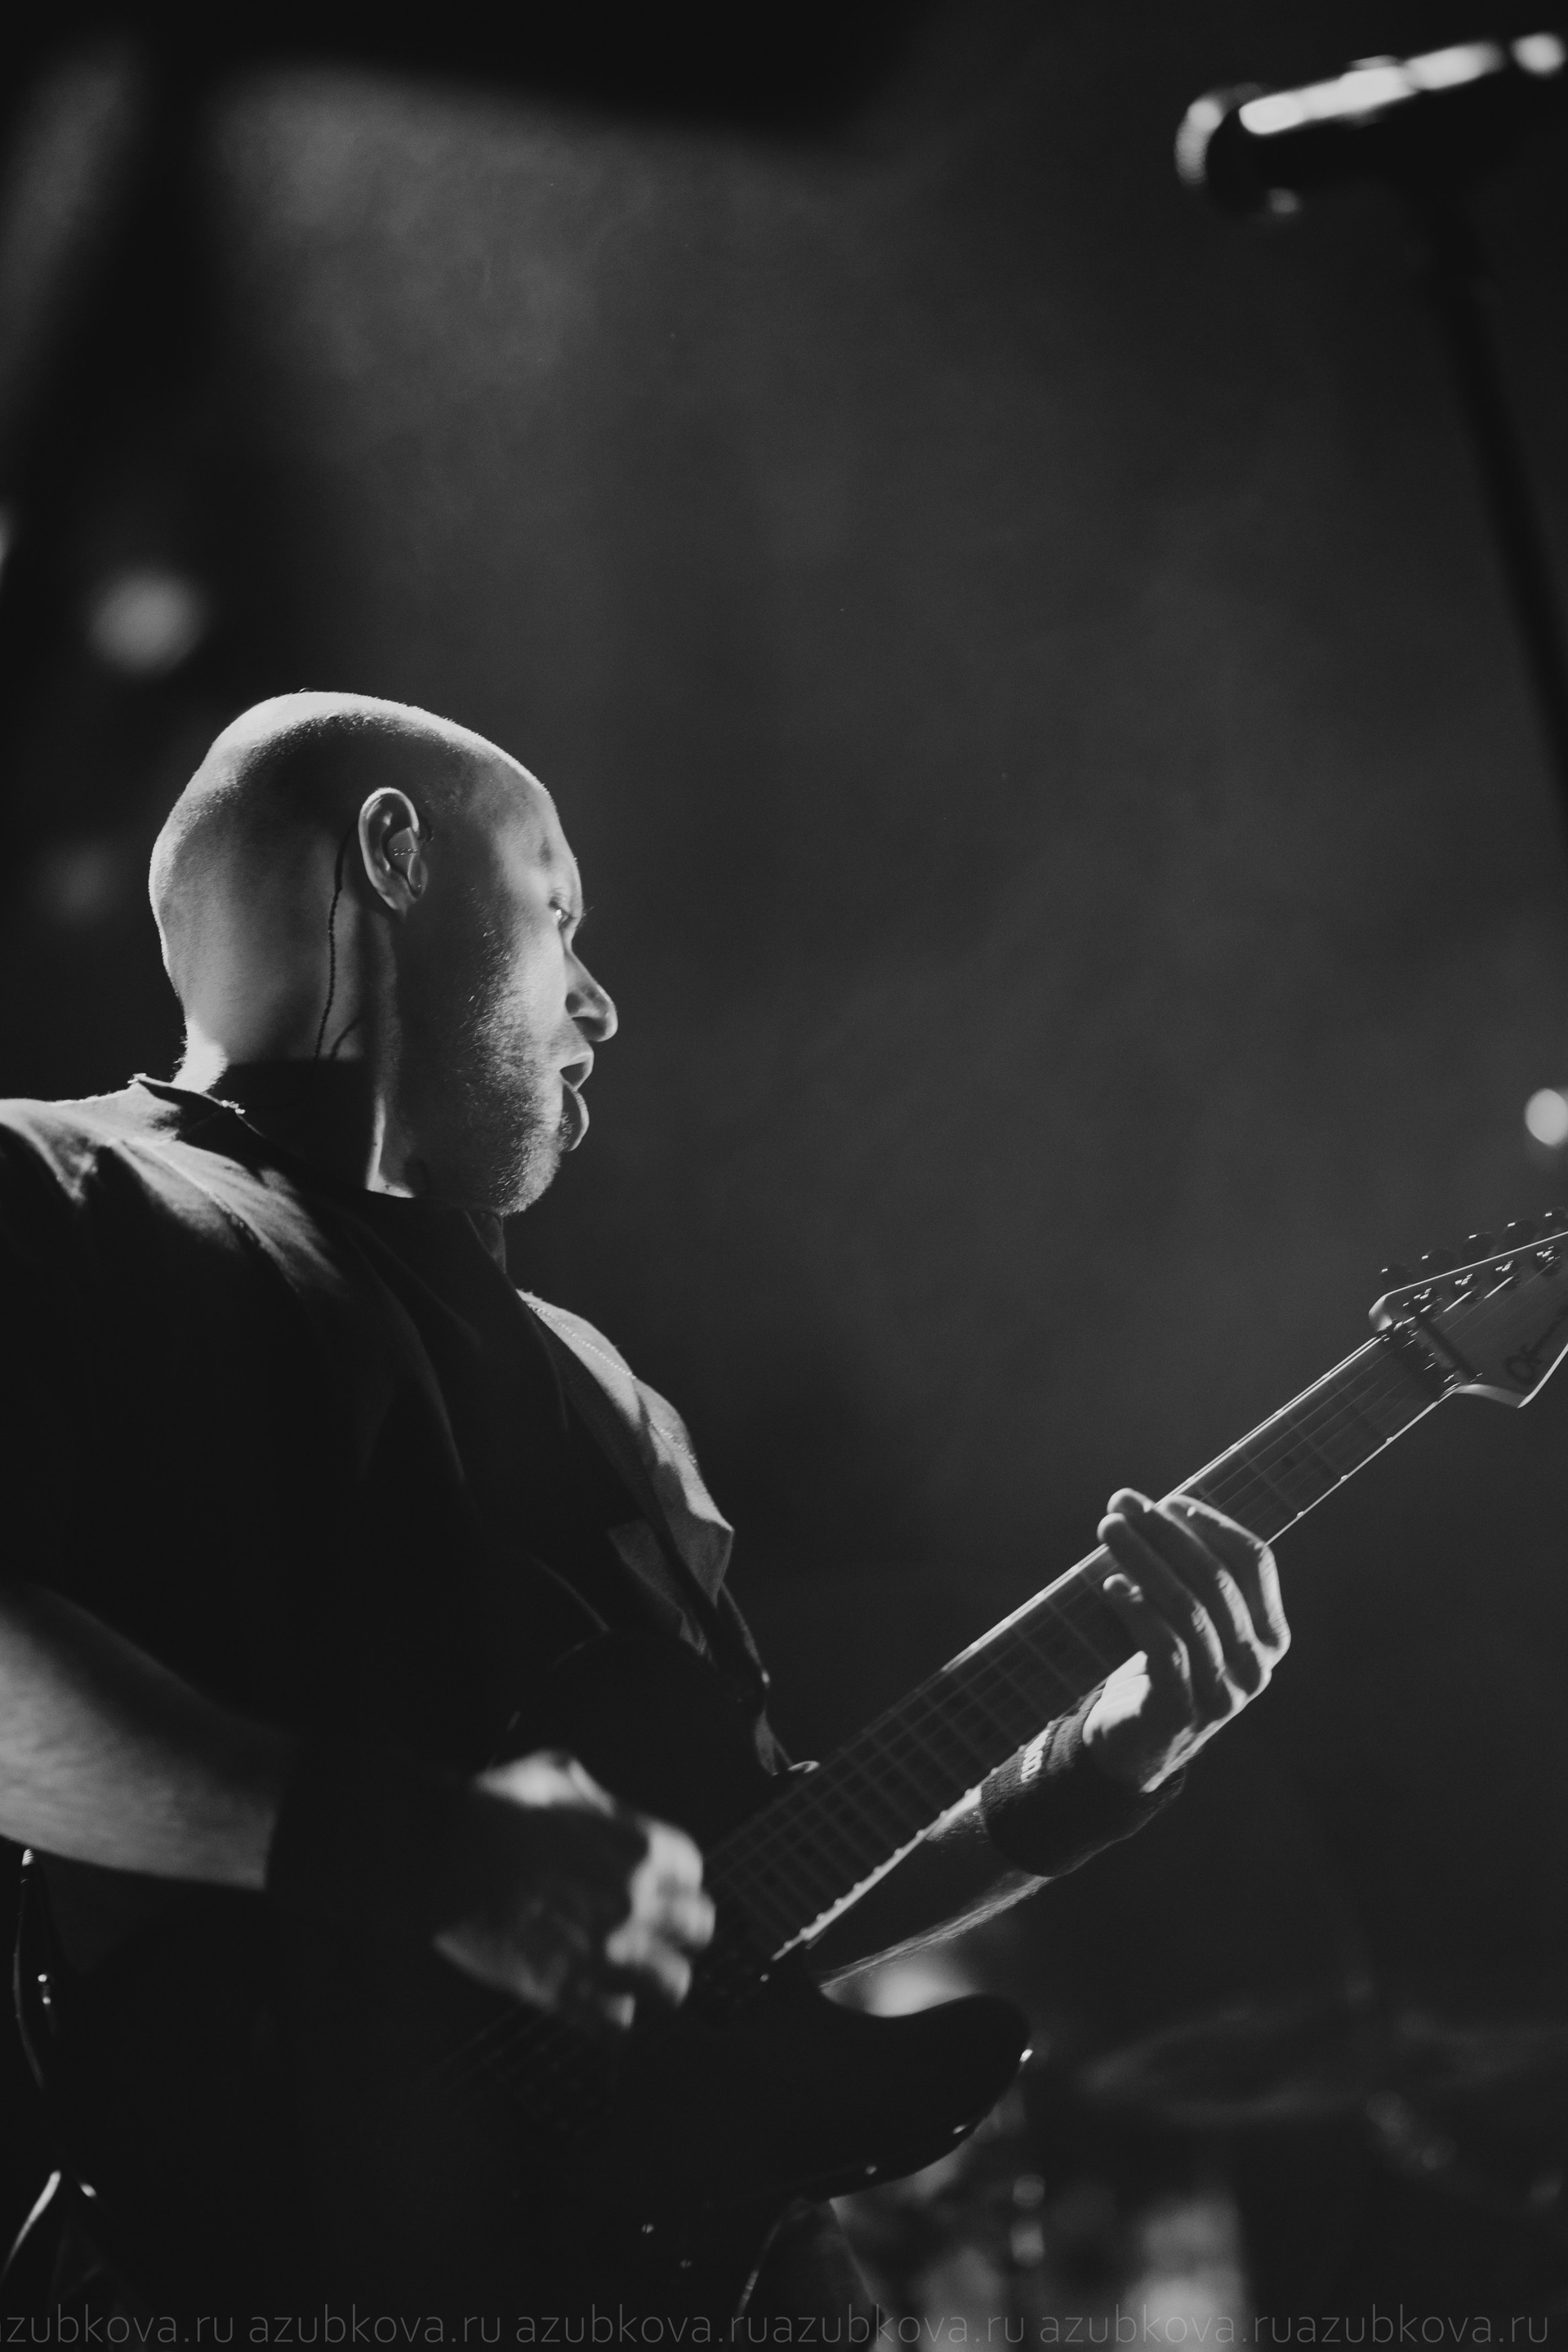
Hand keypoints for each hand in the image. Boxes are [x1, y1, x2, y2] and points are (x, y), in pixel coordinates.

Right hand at [432, 1749, 713, 2031]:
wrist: (439, 1852)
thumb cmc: (494, 1806)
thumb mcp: (560, 1776)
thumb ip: (601, 1802)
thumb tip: (609, 1815)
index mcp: (641, 1846)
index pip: (693, 1873)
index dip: (674, 1881)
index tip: (658, 1888)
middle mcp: (637, 1901)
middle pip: (698, 1930)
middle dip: (678, 1932)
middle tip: (654, 1933)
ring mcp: (605, 1950)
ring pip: (673, 1986)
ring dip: (656, 1980)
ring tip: (635, 1977)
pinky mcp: (567, 1991)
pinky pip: (620, 2024)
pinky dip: (613, 2018)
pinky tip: (597, 2004)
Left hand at [1082, 1492, 1288, 1793]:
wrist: (1138, 1745)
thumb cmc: (1164, 1666)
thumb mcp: (1194, 1623)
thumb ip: (1194, 1578)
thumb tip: (1158, 1509)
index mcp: (1271, 1634)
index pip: (1255, 1563)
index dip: (1213, 1525)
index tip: (1170, 1501)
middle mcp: (1256, 1664)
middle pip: (1215, 1580)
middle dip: (1166, 1533)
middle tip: (1123, 1503)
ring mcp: (1224, 1692)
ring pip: (1187, 1610)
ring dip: (1143, 1560)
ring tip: (1109, 1530)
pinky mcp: (1183, 1712)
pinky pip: (1164, 1649)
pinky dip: (1136, 1611)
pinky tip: (1111, 1586)